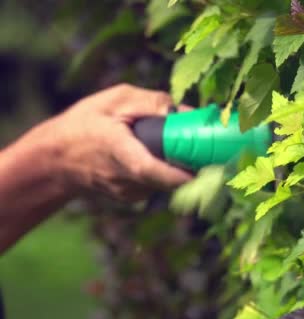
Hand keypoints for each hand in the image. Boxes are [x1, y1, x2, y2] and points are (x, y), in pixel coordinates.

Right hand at [36, 83, 193, 200]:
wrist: (56, 160)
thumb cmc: (85, 123)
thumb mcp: (115, 99)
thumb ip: (150, 102)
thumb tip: (184, 111)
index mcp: (119, 152)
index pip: (150, 170)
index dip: (178, 174)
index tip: (206, 169)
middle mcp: (125, 179)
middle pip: (170, 177)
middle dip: (193, 162)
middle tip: (211, 145)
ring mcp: (130, 193)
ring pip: (167, 179)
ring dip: (177, 163)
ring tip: (172, 143)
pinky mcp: (133, 198)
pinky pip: (159, 182)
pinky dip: (165, 169)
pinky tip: (155, 154)